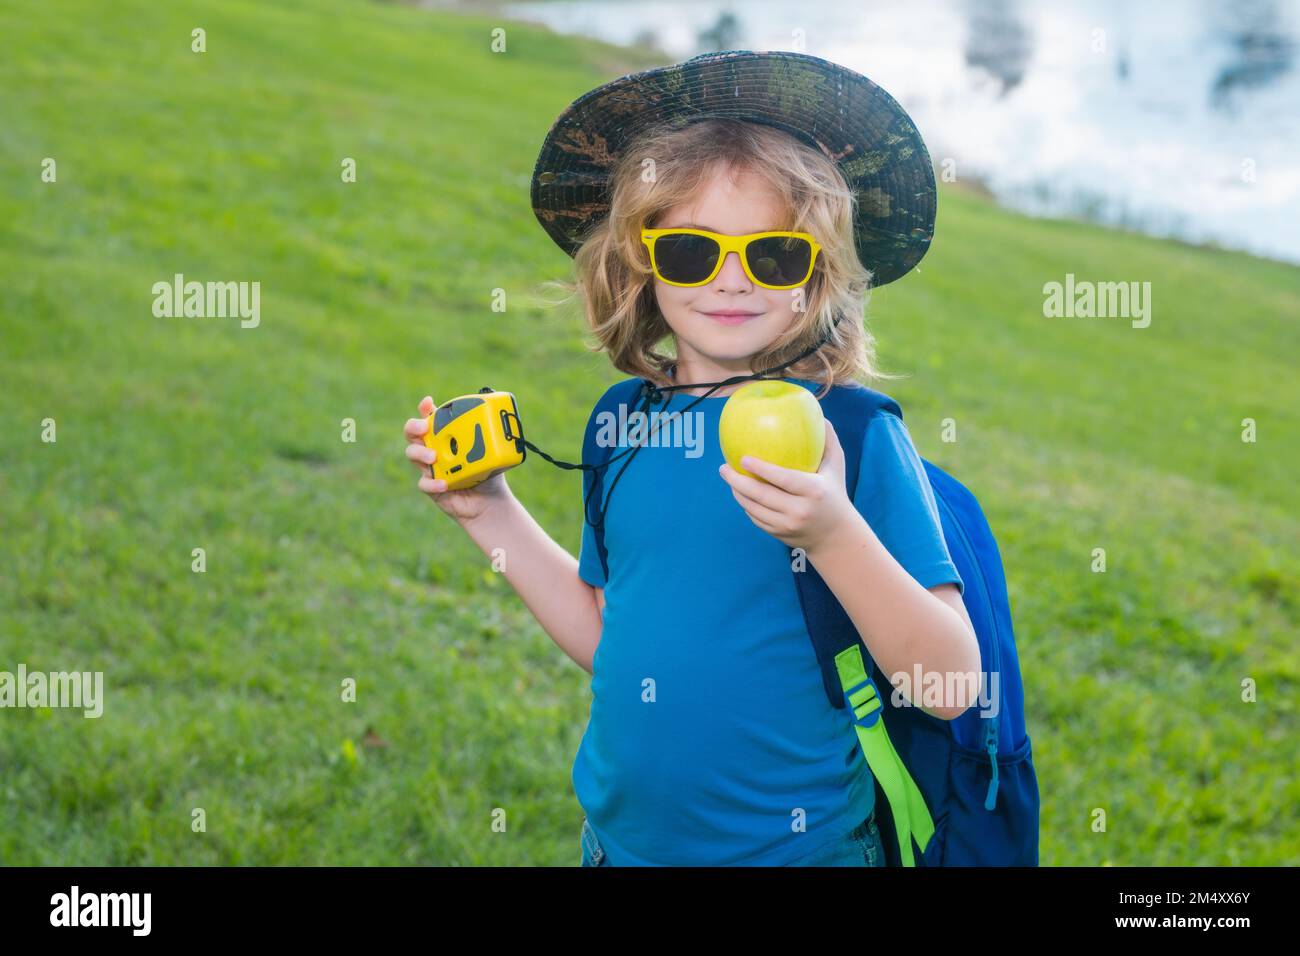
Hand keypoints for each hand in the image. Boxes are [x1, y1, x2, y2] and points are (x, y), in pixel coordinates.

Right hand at [404, 395, 509, 524]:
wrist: (489, 501)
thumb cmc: (488, 473)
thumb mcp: (491, 452)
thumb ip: (488, 438)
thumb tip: (493, 420)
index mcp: (445, 436)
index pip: (430, 418)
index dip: (425, 408)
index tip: (428, 402)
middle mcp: (433, 449)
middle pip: (412, 433)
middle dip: (414, 427)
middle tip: (424, 428)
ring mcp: (429, 468)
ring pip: (412, 454)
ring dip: (420, 453)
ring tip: (434, 457)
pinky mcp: (430, 487)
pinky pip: (424, 483)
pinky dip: (432, 483)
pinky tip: (444, 484)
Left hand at [718, 419, 855, 553]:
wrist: (836, 535)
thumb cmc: (835, 492)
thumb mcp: (837, 466)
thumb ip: (828, 440)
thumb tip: (818, 414)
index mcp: (814, 491)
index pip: (783, 479)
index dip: (761, 469)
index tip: (743, 458)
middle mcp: (799, 510)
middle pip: (761, 496)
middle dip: (737, 481)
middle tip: (723, 468)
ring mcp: (787, 525)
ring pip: (754, 508)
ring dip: (737, 493)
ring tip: (728, 477)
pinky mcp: (779, 534)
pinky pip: (755, 518)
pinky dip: (746, 505)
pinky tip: (741, 493)